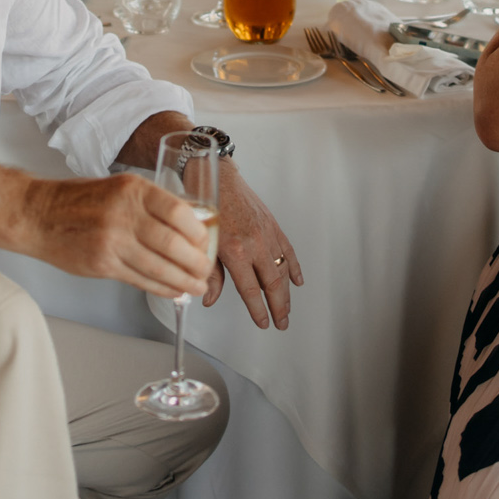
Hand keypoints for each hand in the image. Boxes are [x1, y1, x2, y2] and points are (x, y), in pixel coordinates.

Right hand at [18, 173, 212, 299]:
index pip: (178, 212)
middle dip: (196, 262)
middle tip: (205, 268)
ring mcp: (112, 241)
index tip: (205, 242)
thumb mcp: (119, 188)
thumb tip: (189, 224)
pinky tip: (173, 290)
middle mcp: (123, 214)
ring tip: (195, 285)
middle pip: (172, 243)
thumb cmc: (78, 200)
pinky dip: (161, 287)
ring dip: (183, 280)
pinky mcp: (102, 264)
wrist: (38, 215)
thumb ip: (151, 204)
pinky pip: (140, 280)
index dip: (198, 232)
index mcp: (132, 190)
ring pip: (159, 267)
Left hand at [204, 165, 303, 328]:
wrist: (216, 174)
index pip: (250, 289)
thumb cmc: (203, 205)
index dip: (258, 309)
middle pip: (273, 283)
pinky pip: (288, 250)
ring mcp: (267, 234)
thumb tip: (207, 299)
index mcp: (235, 250)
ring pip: (283, 269)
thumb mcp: (200, 242)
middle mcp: (255, 243)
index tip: (263, 323)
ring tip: (287, 309)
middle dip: (279, 307)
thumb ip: (208, 272)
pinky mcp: (272, 225)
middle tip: (282, 324)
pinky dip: (294, 267)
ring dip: (287, 292)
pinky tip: (298, 281)